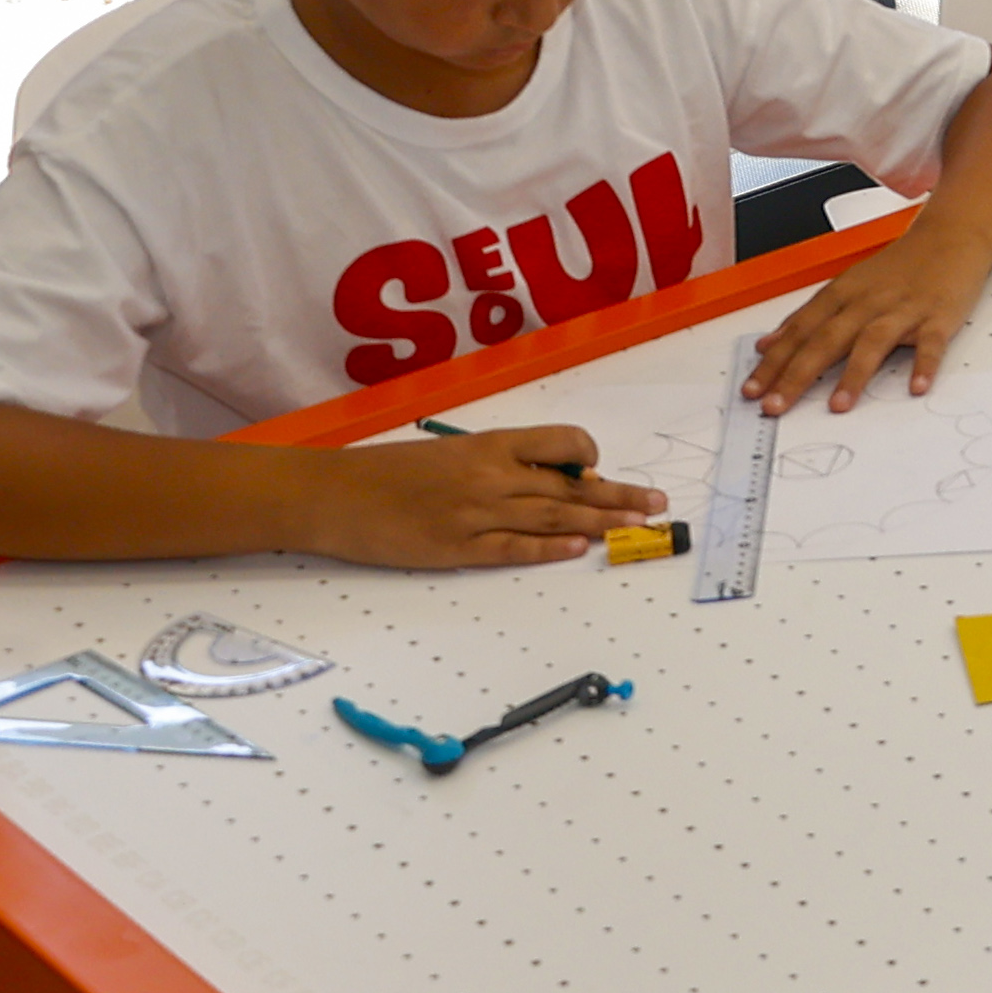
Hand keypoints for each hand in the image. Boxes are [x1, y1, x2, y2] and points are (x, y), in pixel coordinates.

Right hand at [307, 427, 657, 568]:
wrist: (332, 494)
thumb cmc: (388, 471)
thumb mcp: (448, 452)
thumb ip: (496, 463)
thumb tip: (546, 478)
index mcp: (489, 444)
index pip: (561, 443)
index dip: (588, 457)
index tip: (599, 470)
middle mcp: (490, 475)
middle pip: (569, 486)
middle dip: (619, 496)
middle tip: (659, 505)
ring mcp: (474, 513)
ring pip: (552, 516)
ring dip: (600, 522)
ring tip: (638, 527)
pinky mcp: (455, 548)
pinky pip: (512, 548)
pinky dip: (547, 548)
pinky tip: (577, 548)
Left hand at [749, 218, 991, 410]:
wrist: (950, 235)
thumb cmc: (899, 266)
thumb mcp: (847, 285)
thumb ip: (808, 317)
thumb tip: (768, 345)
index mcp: (843, 293)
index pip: (800, 331)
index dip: (774, 362)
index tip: (752, 390)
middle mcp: (868, 301)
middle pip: (827, 339)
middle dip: (798, 374)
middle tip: (776, 405)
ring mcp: (903, 309)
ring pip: (873, 342)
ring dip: (854, 374)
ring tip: (837, 406)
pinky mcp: (938, 316)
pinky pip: (931, 343)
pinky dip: (924, 365)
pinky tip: (917, 387)